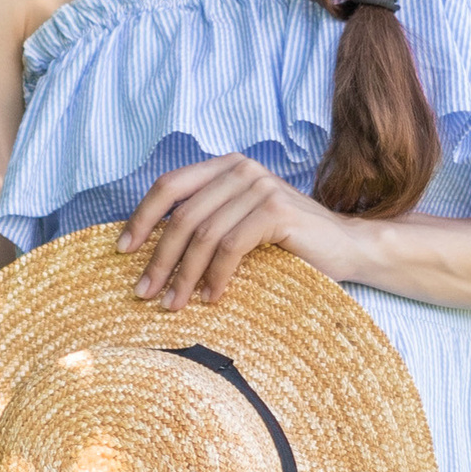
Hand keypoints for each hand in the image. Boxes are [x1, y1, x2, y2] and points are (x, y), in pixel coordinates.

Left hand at [119, 156, 378, 309]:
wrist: (348, 249)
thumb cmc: (290, 245)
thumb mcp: (239, 227)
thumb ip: (206, 224)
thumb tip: (151, 251)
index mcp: (227, 166)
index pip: (169, 185)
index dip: (141, 217)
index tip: (123, 251)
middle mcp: (242, 169)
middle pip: (183, 215)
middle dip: (159, 258)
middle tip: (145, 293)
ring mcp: (260, 186)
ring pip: (204, 234)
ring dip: (184, 275)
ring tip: (173, 305)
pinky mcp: (276, 210)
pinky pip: (231, 247)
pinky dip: (216, 276)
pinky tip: (210, 298)